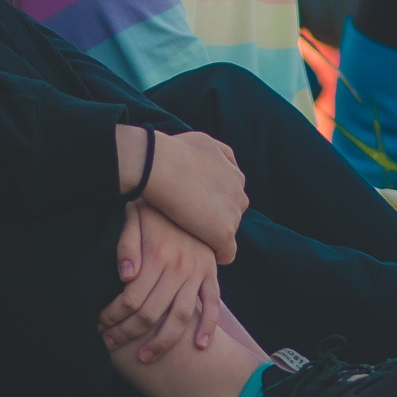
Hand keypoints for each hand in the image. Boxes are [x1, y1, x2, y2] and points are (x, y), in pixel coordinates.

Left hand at [101, 201, 221, 362]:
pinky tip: (199, 346)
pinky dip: (209, 327)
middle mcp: (179, 268)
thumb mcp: (134, 217)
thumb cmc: (154, 209)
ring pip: (181, 317)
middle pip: (152, 313)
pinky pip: (213, 305)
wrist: (188, 191)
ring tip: (144, 357)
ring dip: (162, 342)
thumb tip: (125, 277)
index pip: (131, 298)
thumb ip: (126, 245)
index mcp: (157, 255)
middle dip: (128, 333)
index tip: (100, 324)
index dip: (113, 315)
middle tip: (111, 344)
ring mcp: (198, 273)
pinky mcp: (211, 274)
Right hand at [124, 126, 246, 263]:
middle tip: (189, 220)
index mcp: (235, 174)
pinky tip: (200, 252)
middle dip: (215, 217)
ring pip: (228, 232)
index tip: (194, 205)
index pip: (231, 195)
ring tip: (190, 235)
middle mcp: (239, 194)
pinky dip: (217, 254)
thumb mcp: (203, 141)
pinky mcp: (224, 233)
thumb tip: (216, 163)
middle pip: (232, 214)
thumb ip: (218, 153)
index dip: (212, 201)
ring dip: (213, 234)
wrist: (157, 165)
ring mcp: (233, 214)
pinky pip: (227, 253)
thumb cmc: (172, 151)